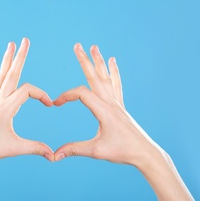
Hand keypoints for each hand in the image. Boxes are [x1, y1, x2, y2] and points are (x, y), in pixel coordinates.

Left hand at [0, 38, 54, 163]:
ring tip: (11, 43)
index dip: (41, 94)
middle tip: (25, 40)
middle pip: (12, 73)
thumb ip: (35, 148)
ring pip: (2, 76)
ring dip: (7, 59)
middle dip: (20, 56)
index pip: (27, 90)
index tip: (49, 104)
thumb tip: (53, 155)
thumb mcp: (15, 148)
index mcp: (7, 108)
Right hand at [53, 43, 192, 200]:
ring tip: (94, 47)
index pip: (81, 93)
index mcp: (103, 110)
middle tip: (77, 45)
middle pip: (95, 77)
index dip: (66, 95)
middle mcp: (110, 103)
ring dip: (99, 61)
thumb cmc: (122, 151)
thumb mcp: (96, 151)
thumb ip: (74, 149)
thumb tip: (54, 155)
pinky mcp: (120, 106)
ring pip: (106, 77)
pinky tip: (113, 61)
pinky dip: (113, 72)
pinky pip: (116, 84)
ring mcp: (117, 103)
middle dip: (84, 60)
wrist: (145, 153)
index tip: (55, 103)